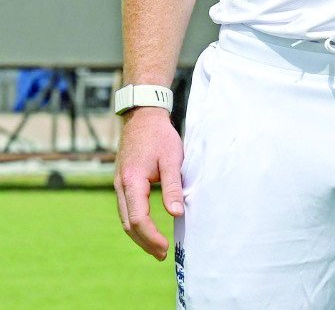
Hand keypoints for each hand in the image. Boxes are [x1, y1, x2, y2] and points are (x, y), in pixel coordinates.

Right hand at [113, 107, 184, 259]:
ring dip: (140, 235)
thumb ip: (173, 186)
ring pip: (125, 218)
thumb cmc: (160, 137)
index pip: (138, 219)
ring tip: (156, 248)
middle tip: (162, 255)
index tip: (165, 248)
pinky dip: (136, 223)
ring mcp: (119, 185)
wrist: (142, 117)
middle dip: (145, 242)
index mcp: (132, 182)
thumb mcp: (172, 159)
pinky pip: (126, 209)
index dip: (151, 237)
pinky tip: (148, 229)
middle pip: (128, 224)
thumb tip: (176, 214)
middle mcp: (120, 186)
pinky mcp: (123, 183)